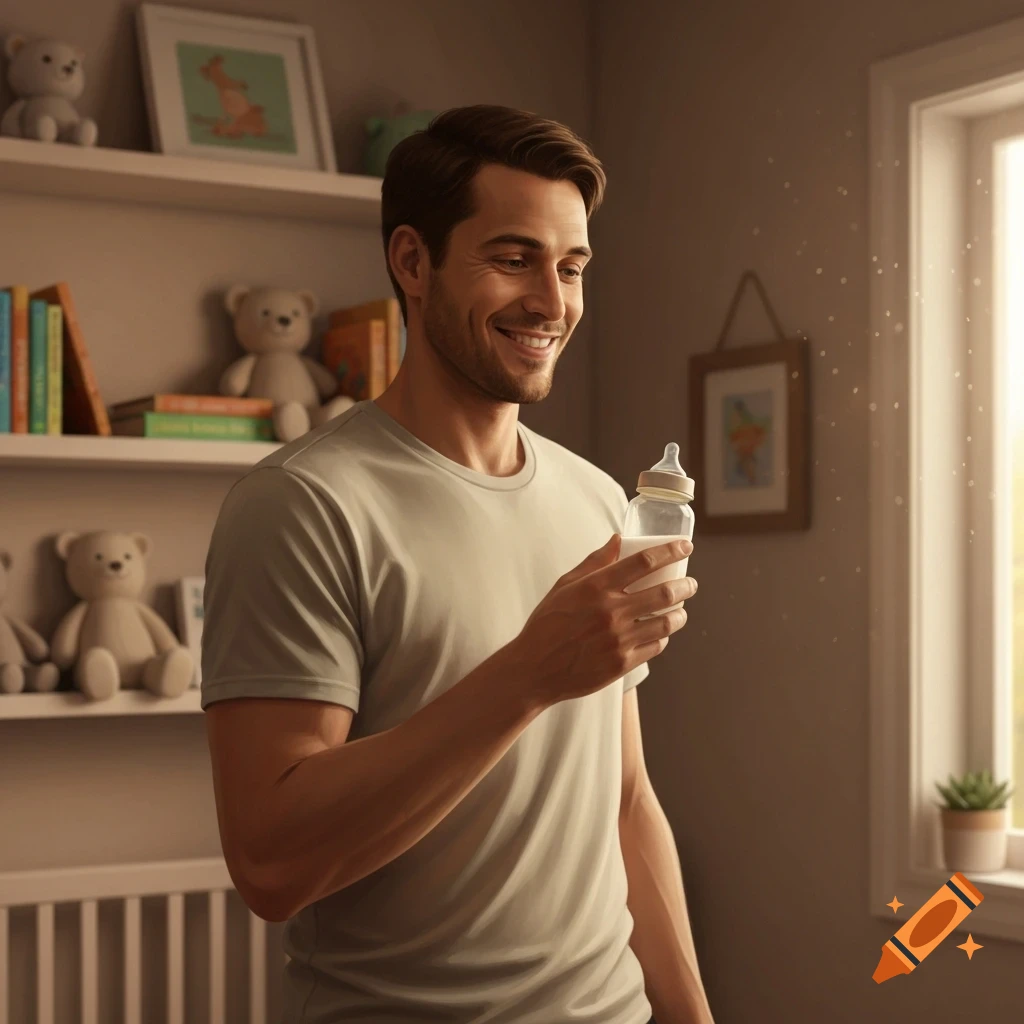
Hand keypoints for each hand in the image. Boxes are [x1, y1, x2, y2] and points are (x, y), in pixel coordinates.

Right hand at [502, 534, 695, 710]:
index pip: (644, 561)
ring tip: (680, 610)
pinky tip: (660, 632)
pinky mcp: (622, 663)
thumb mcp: (564, 586)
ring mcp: (619, 639)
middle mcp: (611, 611)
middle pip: (664, 592)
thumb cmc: (547, 625)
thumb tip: (617, 540)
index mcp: (596, 587)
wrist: (534, 669)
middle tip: (690, 584)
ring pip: (666, 622)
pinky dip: (662, 637)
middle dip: (685, 585)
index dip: (670, 551)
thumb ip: (594, 563)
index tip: (685, 547)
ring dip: (680, 614)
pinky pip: (655, 646)